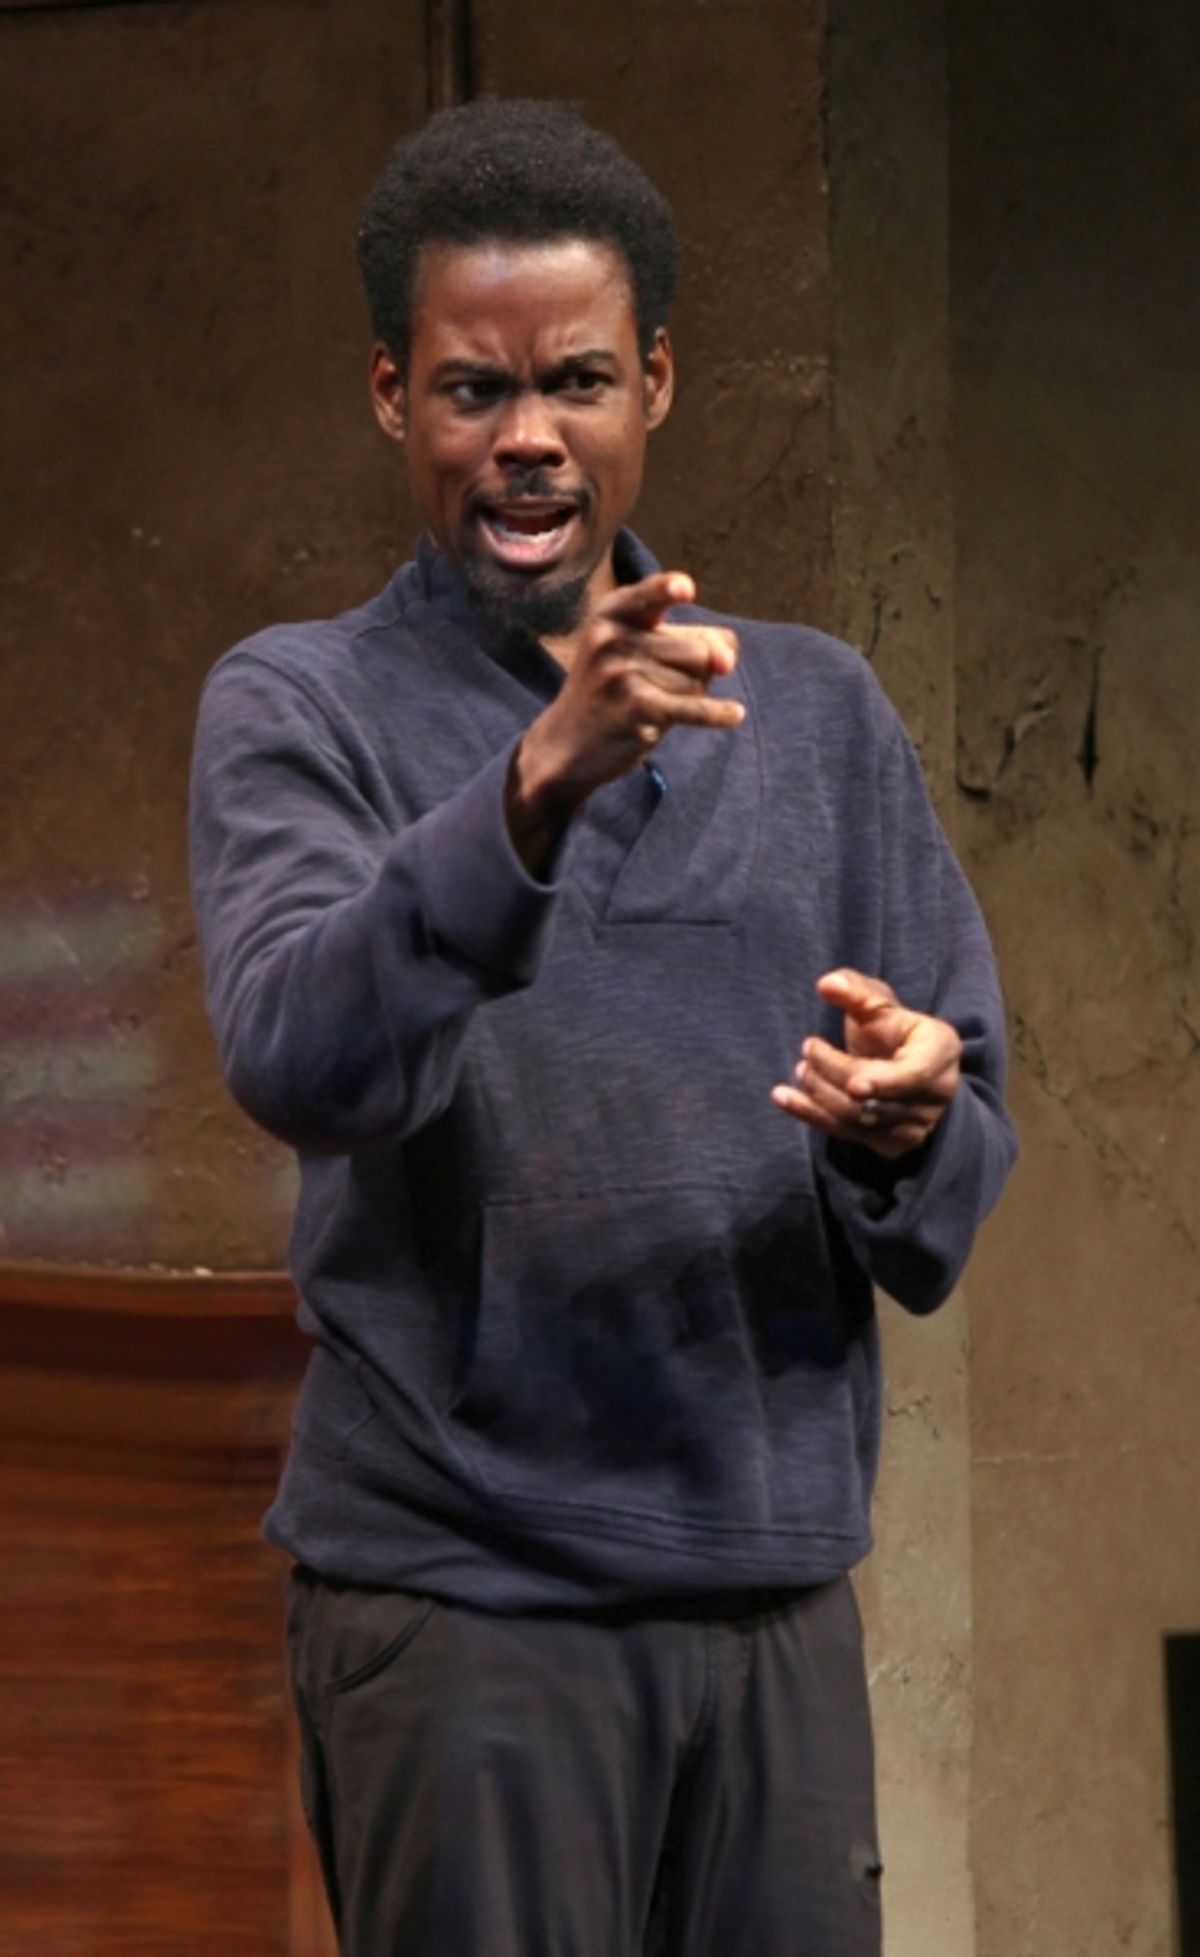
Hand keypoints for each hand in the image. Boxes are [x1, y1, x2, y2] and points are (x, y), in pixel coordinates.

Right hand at [507, 572, 743, 864]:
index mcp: (611, 614)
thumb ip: (688, 640)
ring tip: (656, 704)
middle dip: (698, 673)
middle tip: (662, 686)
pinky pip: (695, 707)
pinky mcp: (636, 708)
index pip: (650, 596)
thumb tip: (728, 660)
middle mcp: (612, 638)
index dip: (668, 590)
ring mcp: (622, 673)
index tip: (687, 590)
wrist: (567, 743)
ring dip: (691, 698)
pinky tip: (735, 715)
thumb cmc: (612, 689)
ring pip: (698, 681)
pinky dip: (719, 713)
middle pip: (698, 649)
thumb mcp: (636, 651)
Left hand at [772, 968, 961, 1159]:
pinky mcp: (894, 1144)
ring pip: (859, 1120)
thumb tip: (827, 984)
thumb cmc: (891, 1027)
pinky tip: (785, 1098)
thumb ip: (855, 991)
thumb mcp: (877, 1001)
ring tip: (800, 1069)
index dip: (883, 1082)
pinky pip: (849, 1137)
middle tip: (807, 1051)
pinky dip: (813, 1117)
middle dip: (834, 1077)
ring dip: (820, 1096)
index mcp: (942, 1051)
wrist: (902, 1063)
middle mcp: (938, 1094)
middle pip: (877, 1099)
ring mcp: (918, 1124)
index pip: (913, 1076)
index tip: (852, 1081)